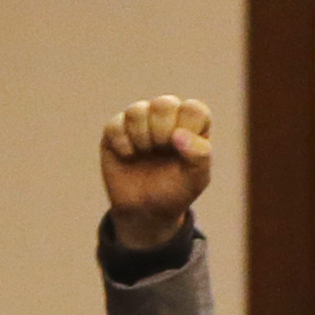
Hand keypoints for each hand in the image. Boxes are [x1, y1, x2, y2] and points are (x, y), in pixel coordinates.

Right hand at [100, 95, 212, 249]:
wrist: (145, 210)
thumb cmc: (176, 191)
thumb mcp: (196, 178)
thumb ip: (199, 155)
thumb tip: (179, 135)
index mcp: (191, 127)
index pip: (194, 109)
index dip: (187, 127)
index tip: (182, 149)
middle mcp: (166, 119)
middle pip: (165, 104)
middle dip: (162, 130)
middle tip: (161, 148)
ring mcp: (140, 122)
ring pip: (138, 110)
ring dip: (142, 136)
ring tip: (145, 153)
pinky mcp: (116, 129)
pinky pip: (116, 124)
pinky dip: (124, 143)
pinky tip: (129, 156)